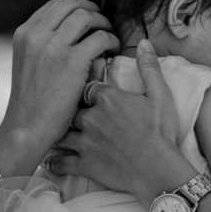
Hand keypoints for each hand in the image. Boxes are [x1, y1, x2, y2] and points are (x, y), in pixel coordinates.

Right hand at [0, 0, 117, 155]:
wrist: (26, 127)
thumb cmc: (30, 103)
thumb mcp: (26, 64)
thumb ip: (41, 45)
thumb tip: (66, 34)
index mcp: (24, 34)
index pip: (53, 5)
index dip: (74, 7)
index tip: (86, 17)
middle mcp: (36, 34)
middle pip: (70, 4)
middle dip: (90, 8)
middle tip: (102, 20)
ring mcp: (54, 46)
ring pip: (86, 16)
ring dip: (102, 21)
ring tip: (109, 33)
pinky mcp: (72, 60)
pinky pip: (100, 37)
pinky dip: (111, 39)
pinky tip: (113, 49)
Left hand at [49, 40, 193, 202]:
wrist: (159, 169)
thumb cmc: (161, 132)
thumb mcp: (160, 95)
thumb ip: (149, 68)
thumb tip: (144, 42)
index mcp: (107, 99)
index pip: (88, 87)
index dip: (86, 88)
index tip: (85, 89)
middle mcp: (90, 118)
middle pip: (71, 107)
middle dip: (68, 108)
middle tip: (64, 107)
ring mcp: (85, 142)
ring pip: (62, 132)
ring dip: (57, 131)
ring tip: (51, 129)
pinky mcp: (85, 164)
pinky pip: (62, 162)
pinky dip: (54, 161)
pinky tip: (49, 160)